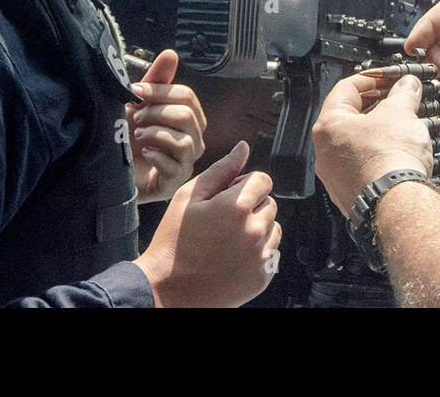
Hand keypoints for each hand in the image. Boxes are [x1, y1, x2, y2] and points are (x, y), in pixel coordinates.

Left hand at [126, 49, 205, 202]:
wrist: (107, 171)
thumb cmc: (125, 137)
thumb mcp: (138, 105)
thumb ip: (156, 81)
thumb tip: (171, 54)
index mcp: (188, 118)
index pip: (187, 96)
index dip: (160, 91)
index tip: (134, 92)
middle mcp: (193, 140)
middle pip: (187, 115)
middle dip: (156, 113)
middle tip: (135, 119)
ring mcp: (186, 163)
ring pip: (185, 140)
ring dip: (155, 133)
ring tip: (137, 136)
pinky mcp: (174, 183)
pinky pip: (175, 164)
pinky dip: (156, 154)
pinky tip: (143, 152)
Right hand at [134, 140, 280, 306]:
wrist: (167, 291)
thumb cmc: (174, 242)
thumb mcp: (189, 198)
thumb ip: (221, 170)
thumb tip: (243, 148)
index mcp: (236, 206)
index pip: (263, 180)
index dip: (244, 185)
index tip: (227, 198)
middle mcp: (254, 230)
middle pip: (269, 203)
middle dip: (251, 207)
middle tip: (222, 222)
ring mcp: (260, 256)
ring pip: (273, 228)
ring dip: (256, 229)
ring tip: (226, 240)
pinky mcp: (262, 276)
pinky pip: (271, 253)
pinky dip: (257, 252)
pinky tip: (232, 257)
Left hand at [312, 72, 433, 215]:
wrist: (396, 204)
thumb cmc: (389, 161)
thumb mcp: (400, 113)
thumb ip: (403, 93)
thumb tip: (406, 85)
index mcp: (328, 126)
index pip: (346, 88)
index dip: (372, 78)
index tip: (389, 78)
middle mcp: (326, 153)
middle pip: (351, 117)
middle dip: (378, 105)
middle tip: (399, 99)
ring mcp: (337, 177)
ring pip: (359, 144)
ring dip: (381, 131)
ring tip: (404, 125)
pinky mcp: (352, 194)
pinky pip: (364, 167)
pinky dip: (381, 156)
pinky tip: (400, 153)